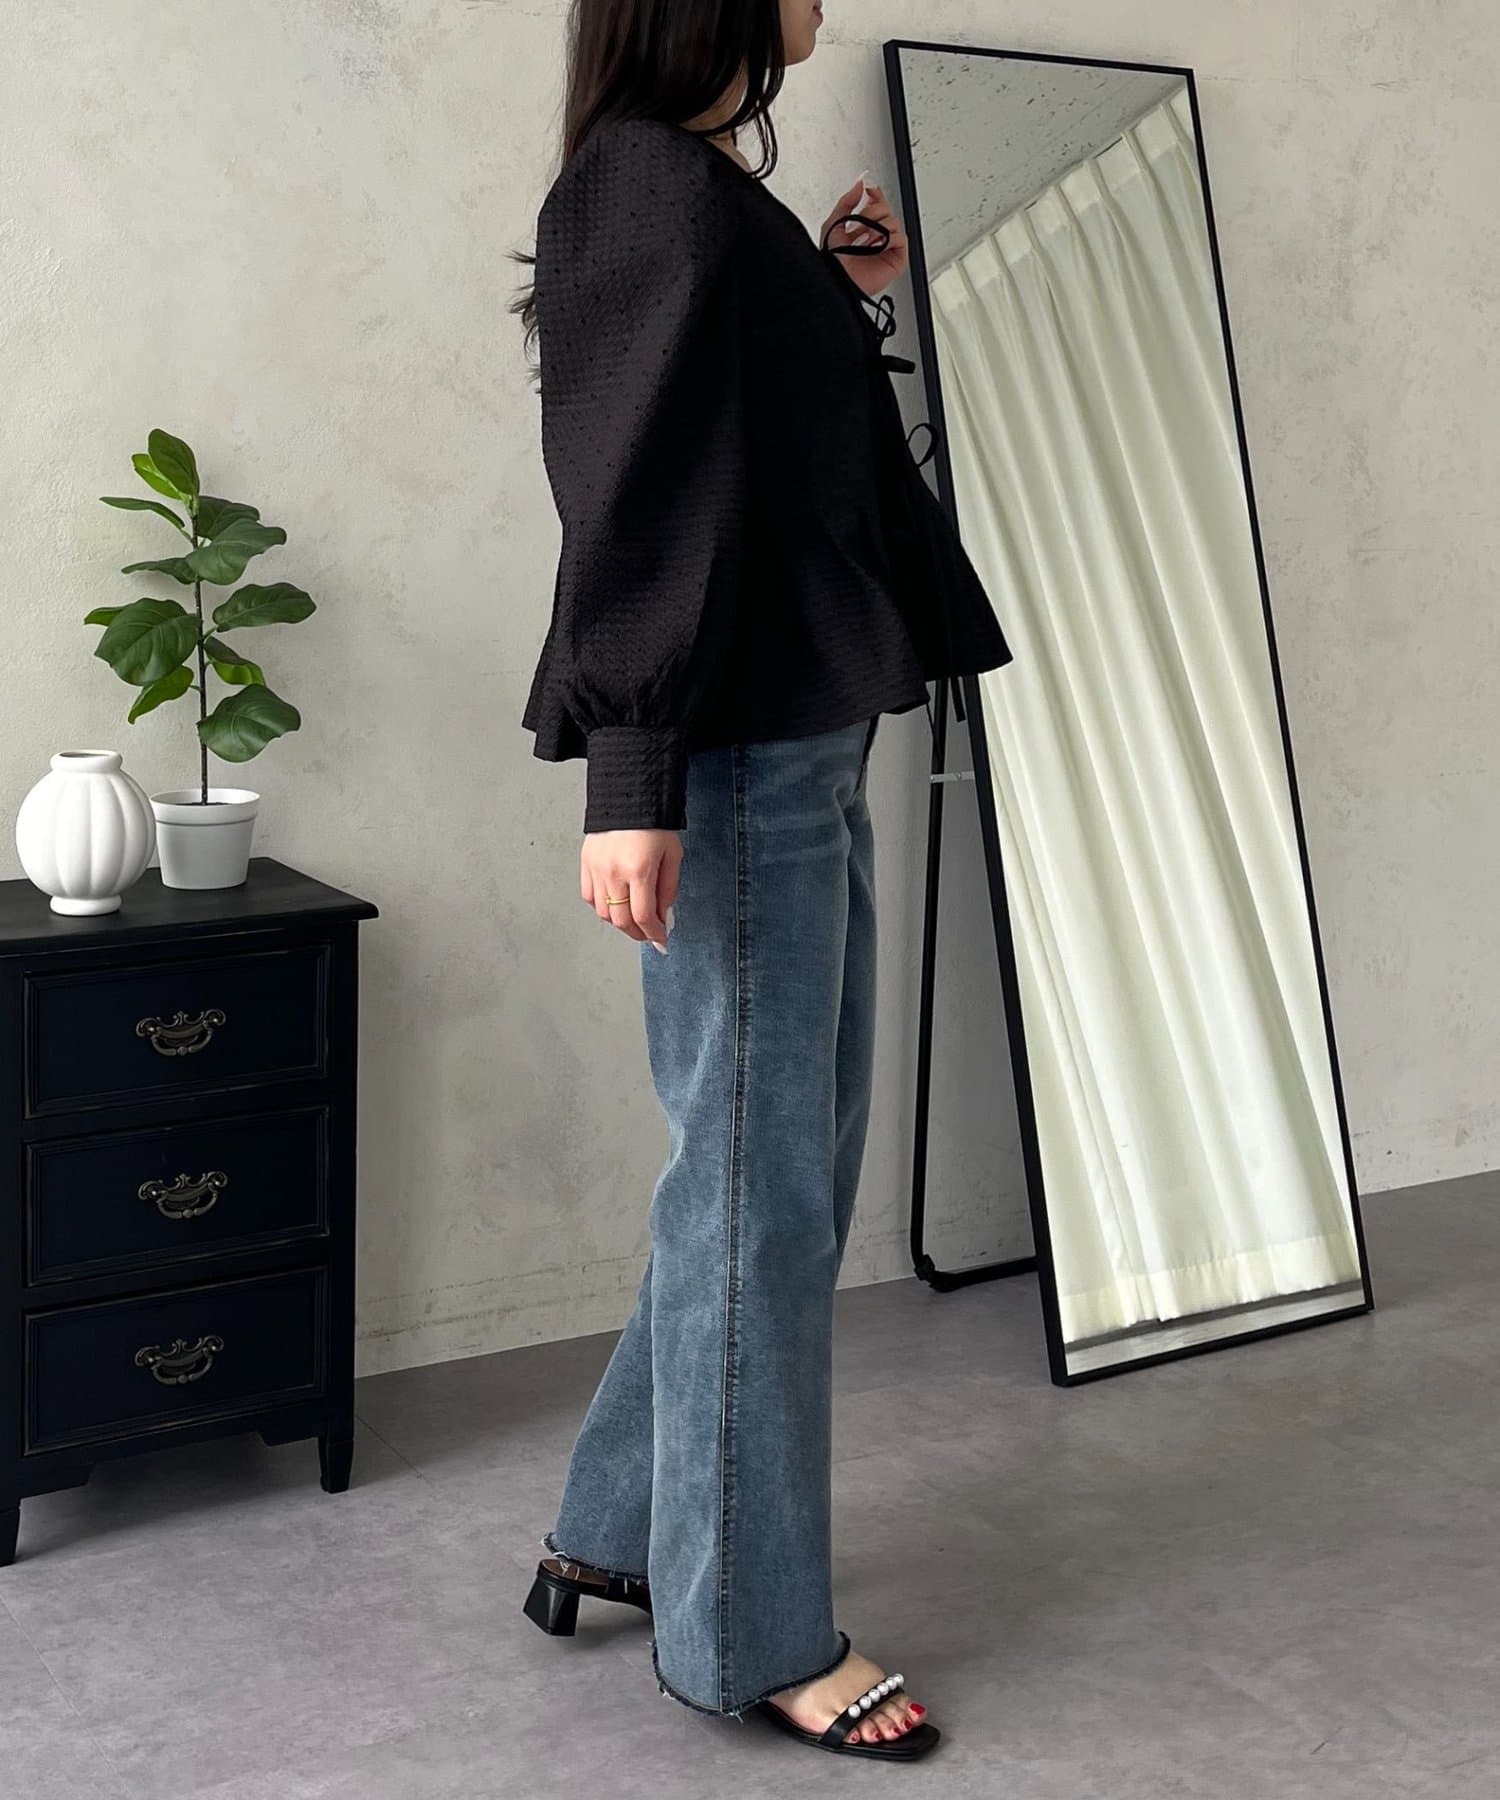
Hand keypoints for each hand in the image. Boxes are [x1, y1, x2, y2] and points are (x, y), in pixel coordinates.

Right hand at [581, 829, 680, 952]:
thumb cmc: (654, 821)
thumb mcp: (673, 854)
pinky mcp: (585, 863)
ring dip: (620, 923)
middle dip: (638, 934)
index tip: (661, 939)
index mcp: (639, 870)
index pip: (643, 917)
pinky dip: (602, 907)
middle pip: (621, 921)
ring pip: (603, 913)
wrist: (630, 794)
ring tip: (633, 921)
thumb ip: (669, 889)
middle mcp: (614, 872)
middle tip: (649, 934)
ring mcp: (596, 869)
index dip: (654, 934)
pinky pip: (589, 897)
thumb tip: (664, 915)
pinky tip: (615, 905)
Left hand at [820, 176, 908, 298]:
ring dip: (877, 228)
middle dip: (871, 213)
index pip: (876, 203)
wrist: (838, 281)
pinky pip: (901, 238)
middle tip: (859, 225)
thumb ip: (846, 201)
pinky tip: (876, 246)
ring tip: (864, 241)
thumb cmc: (833, 261)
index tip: (868, 188)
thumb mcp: (833, 224)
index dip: (875, 193)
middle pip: (886, 208)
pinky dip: (888, 239)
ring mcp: (887, 247)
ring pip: (893, 221)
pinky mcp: (897, 259)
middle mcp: (877, 235)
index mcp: (863, 226)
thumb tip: (859, 184)